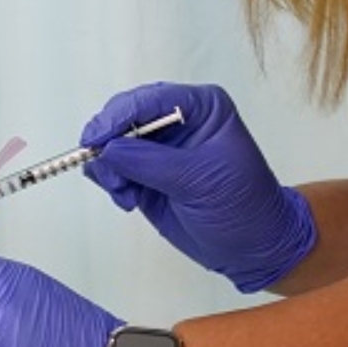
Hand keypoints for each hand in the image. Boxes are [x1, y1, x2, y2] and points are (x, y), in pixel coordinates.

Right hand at [80, 82, 316, 292]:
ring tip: (126, 195)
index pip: (149, 100)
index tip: (97, 141)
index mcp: (200, 107)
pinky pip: (109, 167)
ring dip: (108, 169)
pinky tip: (128, 200)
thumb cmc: (241, 206)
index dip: (119, 117)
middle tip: (113, 178)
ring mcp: (157, 147)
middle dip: (109, 145)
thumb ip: (150, 162)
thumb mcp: (200, 180)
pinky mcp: (142, 172)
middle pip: (122, 116)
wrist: (250, 247)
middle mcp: (176, 120)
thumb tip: (106, 150)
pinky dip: (110, 182)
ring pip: (110, 142)